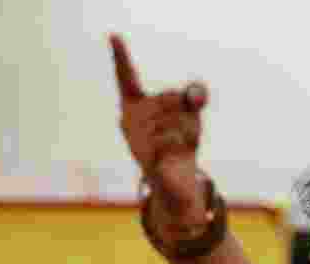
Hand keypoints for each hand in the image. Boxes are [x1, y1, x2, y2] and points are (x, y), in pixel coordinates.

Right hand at [110, 34, 209, 220]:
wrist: (176, 182)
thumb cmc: (179, 140)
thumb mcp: (190, 113)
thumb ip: (194, 95)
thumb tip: (195, 93)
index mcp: (134, 105)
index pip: (126, 77)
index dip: (121, 57)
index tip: (114, 36)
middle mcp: (128, 120)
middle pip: (170, 98)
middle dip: (186, 112)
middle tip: (183, 129)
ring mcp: (135, 140)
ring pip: (175, 121)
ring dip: (188, 131)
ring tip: (180, 144)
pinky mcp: (147, 160)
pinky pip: (173, 141)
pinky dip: (184, 144)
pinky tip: (176, 153)